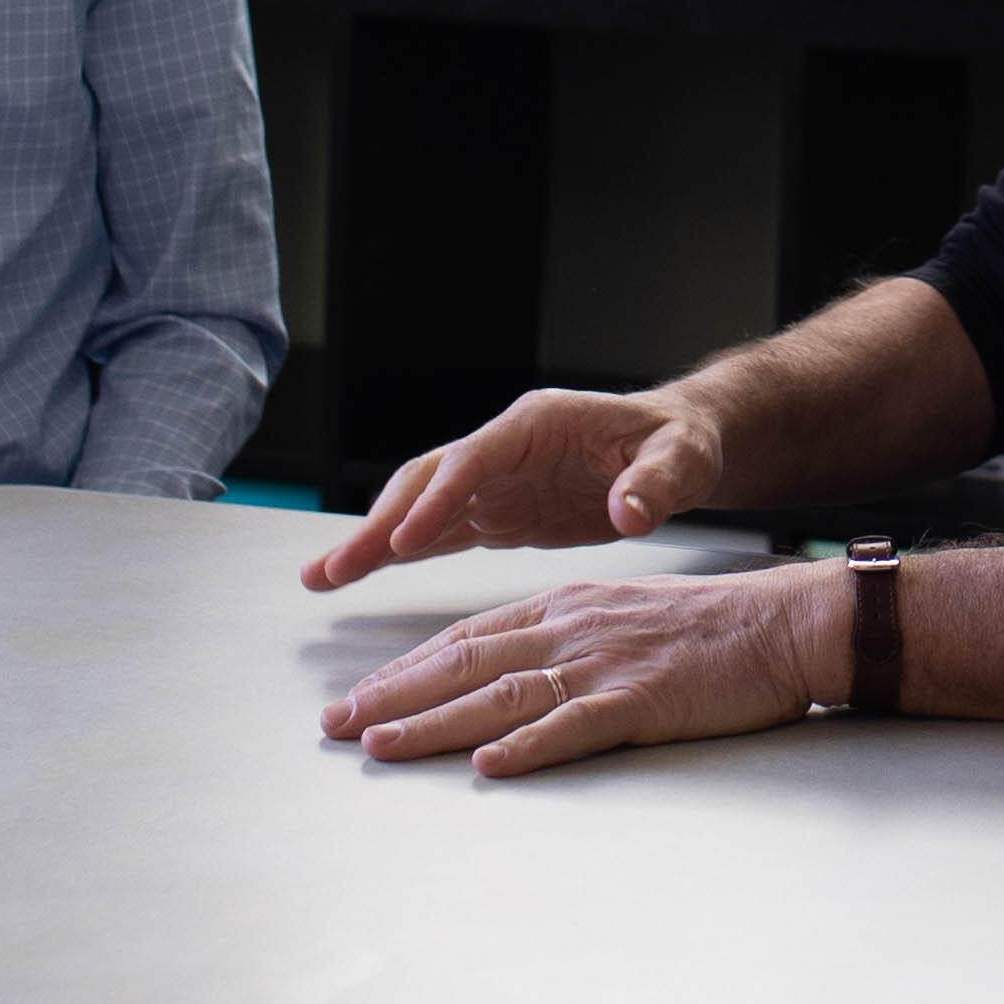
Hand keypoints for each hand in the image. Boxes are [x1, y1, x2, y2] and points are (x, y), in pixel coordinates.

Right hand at [298, 385, 721, 590]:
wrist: (679, 445)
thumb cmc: (682, 443)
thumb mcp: (682, 459)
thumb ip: (655, 484)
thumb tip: (630, 512)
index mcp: (537, 425)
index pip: (472, 460)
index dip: (437, 499)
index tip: (404, 539)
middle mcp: (504, 449)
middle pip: (426, 482)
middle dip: (379, 525)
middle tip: (333, 569)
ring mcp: (496, 481)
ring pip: (419, 508)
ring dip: (373, 542)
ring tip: (321, 578)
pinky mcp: (500, 512)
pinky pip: (439, 532)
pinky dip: (400, 553)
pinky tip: (360, 574)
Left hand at [320, 566, 843, 776]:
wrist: (784, 624)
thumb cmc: (711, 630)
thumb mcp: (623, 618)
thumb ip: (566, 642)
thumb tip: (513, 680)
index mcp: (565, 608)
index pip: (467, 639)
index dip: (407, 669)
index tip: (359, 695)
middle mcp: (572, 629)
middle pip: (465, 664)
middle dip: (394, 695)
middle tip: (335, 724)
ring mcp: (605, 665)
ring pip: (502, 695)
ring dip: (435, 723)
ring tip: (381, 746)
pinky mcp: (643, 700)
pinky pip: (576, 725)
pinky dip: (529, 746)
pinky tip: (490, 765)